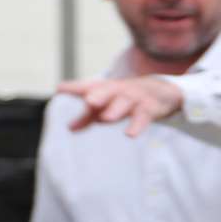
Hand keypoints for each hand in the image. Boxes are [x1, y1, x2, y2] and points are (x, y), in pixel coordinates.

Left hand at [58, 76, 183, 136]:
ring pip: (125, 102)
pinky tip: (130, 134)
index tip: (61, 89)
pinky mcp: (149, 109)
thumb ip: (87, 117)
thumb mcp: (106, 105)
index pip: (88, 86)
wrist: (160, 91)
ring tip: (106, 118)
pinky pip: (143, 117)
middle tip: (89, 101)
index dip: (75, 87)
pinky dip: (137, 125)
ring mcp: (135, 99)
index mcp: (106, 89)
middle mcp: (119, 90)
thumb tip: (69, 128)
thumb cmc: (125, 98)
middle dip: (99, 95)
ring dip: (116, 109)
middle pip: (108, 91)